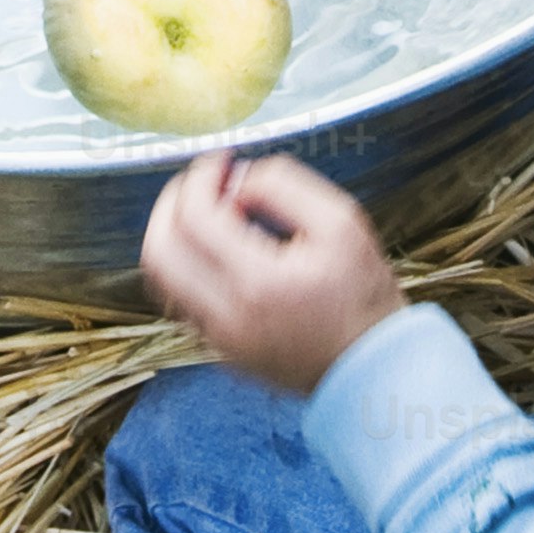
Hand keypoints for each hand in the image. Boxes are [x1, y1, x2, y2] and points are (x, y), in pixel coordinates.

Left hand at [138, 145, 406, 396]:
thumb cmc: (364, 295)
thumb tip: (236, 180)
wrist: (375, 371)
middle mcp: (227, 318)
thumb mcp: (341, 223)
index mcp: (258, 284)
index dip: (199, 177)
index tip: (222, 161)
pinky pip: (182, 299)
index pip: (193, 217)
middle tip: (206, 182)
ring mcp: (219, 340)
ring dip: (174, 232)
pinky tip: (224, 249)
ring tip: (212, 211)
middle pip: (158, 249)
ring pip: (161, 277)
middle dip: (173, 201)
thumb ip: (284, 187)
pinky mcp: (221, 351)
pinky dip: (188, 263)